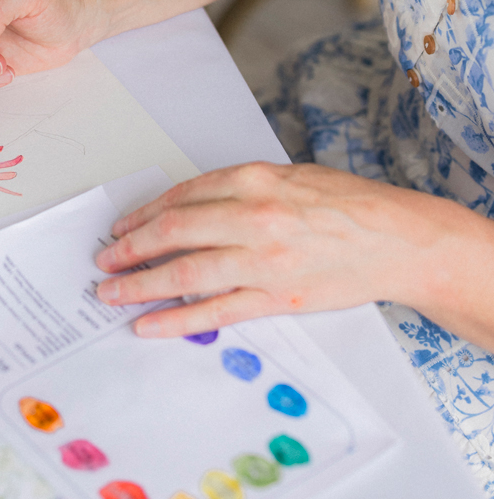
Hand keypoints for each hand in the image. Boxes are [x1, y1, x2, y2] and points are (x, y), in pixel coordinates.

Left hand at [94, 162, 454, 337]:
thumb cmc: (344, 202)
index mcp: (252, 179)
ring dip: (140, 283)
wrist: (395, 238)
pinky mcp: (275, 298)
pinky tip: (149, 323)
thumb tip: (188, 208)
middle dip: (130, 247)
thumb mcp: (286, 175)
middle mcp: (252, 216)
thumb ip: (238, 189)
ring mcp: (262, 260)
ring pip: (185, 272)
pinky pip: (215, 311)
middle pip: (173, 232)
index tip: (122, 227)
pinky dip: (177, 319)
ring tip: (111, 291)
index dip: (144, 214)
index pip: (181, 197)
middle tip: (104, 258)